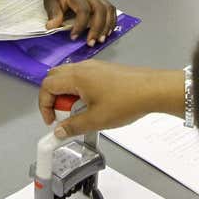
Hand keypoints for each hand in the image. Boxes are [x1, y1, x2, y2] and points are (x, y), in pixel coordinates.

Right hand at [38, 61, 184, 137]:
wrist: (154, 89)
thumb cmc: (125, 102)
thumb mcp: (96, 120)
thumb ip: (73, 126)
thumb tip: (58, 132)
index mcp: (76, 76)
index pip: (47, 86)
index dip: (44, 105)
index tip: (53, 121)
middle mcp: (83, 67)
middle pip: (55, 78)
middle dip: (53, 99)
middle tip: (63, 116)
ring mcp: (94, 67)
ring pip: (69, 77)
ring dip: (67, 95)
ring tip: (79, 113)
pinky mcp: (105, 70)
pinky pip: (82, 77)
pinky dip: (79, 91)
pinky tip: (93, 106)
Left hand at [42, 0, 116, 45]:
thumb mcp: (50, 0)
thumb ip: (53, 13)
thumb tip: (52, 26)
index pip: (83, 9)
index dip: (80, 24)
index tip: (74, 36)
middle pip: (100, 10)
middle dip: (98, 28)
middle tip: (91, 42)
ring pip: (108, 10)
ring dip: (107, 26)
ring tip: (101, 39)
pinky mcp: (99, 2)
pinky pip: (110, 10)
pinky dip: (112, 22)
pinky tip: (107, 32)